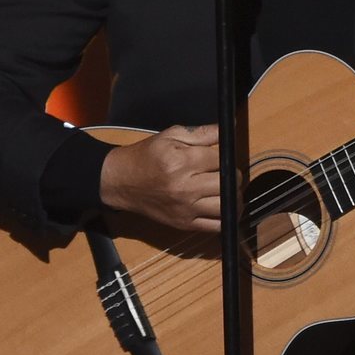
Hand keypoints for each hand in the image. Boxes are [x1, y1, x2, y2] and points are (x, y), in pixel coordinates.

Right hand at [99, 124, 221, 230]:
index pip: (220, 160)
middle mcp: (185, 188)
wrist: (121, 182)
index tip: (220, 156)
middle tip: (225, 172)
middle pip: (228, 183)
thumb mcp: (171, 135)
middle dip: (232, 175)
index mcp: (181, 162)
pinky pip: (216, 226)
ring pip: (227, 206)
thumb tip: (228, 128)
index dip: (224, 156)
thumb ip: (202, 133)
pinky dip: (226, 217)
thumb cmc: (146, 156)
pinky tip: (223, 206)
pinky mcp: (184, 224)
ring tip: (226, 188)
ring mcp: (185, 209)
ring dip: (234, 196)